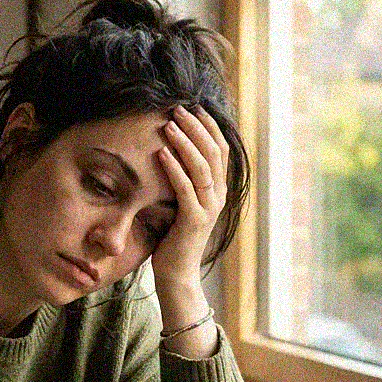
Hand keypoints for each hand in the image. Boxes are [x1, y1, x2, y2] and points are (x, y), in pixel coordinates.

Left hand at [149, 105, 228, 287]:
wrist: (176, 274)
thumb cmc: (173, 236)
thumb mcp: (180, 202)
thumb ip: (182, 179)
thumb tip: (167, 148)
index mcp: (218, 189)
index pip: (220, 149)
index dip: (208, 126)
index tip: (192, 106)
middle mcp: (218, 196)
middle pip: (214, 152)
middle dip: (196, 127)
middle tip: (177, 108)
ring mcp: (209, 209)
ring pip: (202, 167)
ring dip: (185, 142)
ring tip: (168, 124)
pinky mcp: (194, 221)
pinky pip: (186, 189)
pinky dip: (174, 168)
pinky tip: (161, 153)